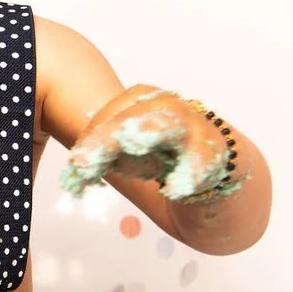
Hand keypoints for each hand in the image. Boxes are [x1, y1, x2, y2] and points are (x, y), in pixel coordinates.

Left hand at [61, 85, 231, 202]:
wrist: (215, 179)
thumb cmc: (164, 159)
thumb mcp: (128, 157)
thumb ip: (102, 158)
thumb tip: (76, 169)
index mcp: (146, 102)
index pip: (113, 111)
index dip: (92, 136)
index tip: (77, 164)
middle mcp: (170, 108)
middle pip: (136, 115)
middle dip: (107, 137)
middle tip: (82, 162)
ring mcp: (195, 130)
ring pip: (171, 125)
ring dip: (150, 132)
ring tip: (132, 142)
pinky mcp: (216, 156)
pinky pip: (203, 163)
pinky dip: (189, 174)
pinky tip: (173, 189)